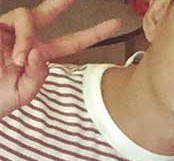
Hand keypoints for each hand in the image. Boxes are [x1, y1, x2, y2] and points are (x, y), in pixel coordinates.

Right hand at [1, 0, 119, 116]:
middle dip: (62, 0)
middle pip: (48, 12)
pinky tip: (13, 56)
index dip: (94, 33)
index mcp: (40, 54)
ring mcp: (9, 30)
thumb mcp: (24, 92)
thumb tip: (39, 52)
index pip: (72, 41)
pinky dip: (20, 38)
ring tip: (17, 61)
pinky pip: (15, 21)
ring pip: (28, 16)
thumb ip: (37, 75)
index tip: (116, 24)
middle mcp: (26, 38)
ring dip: (27, 38)